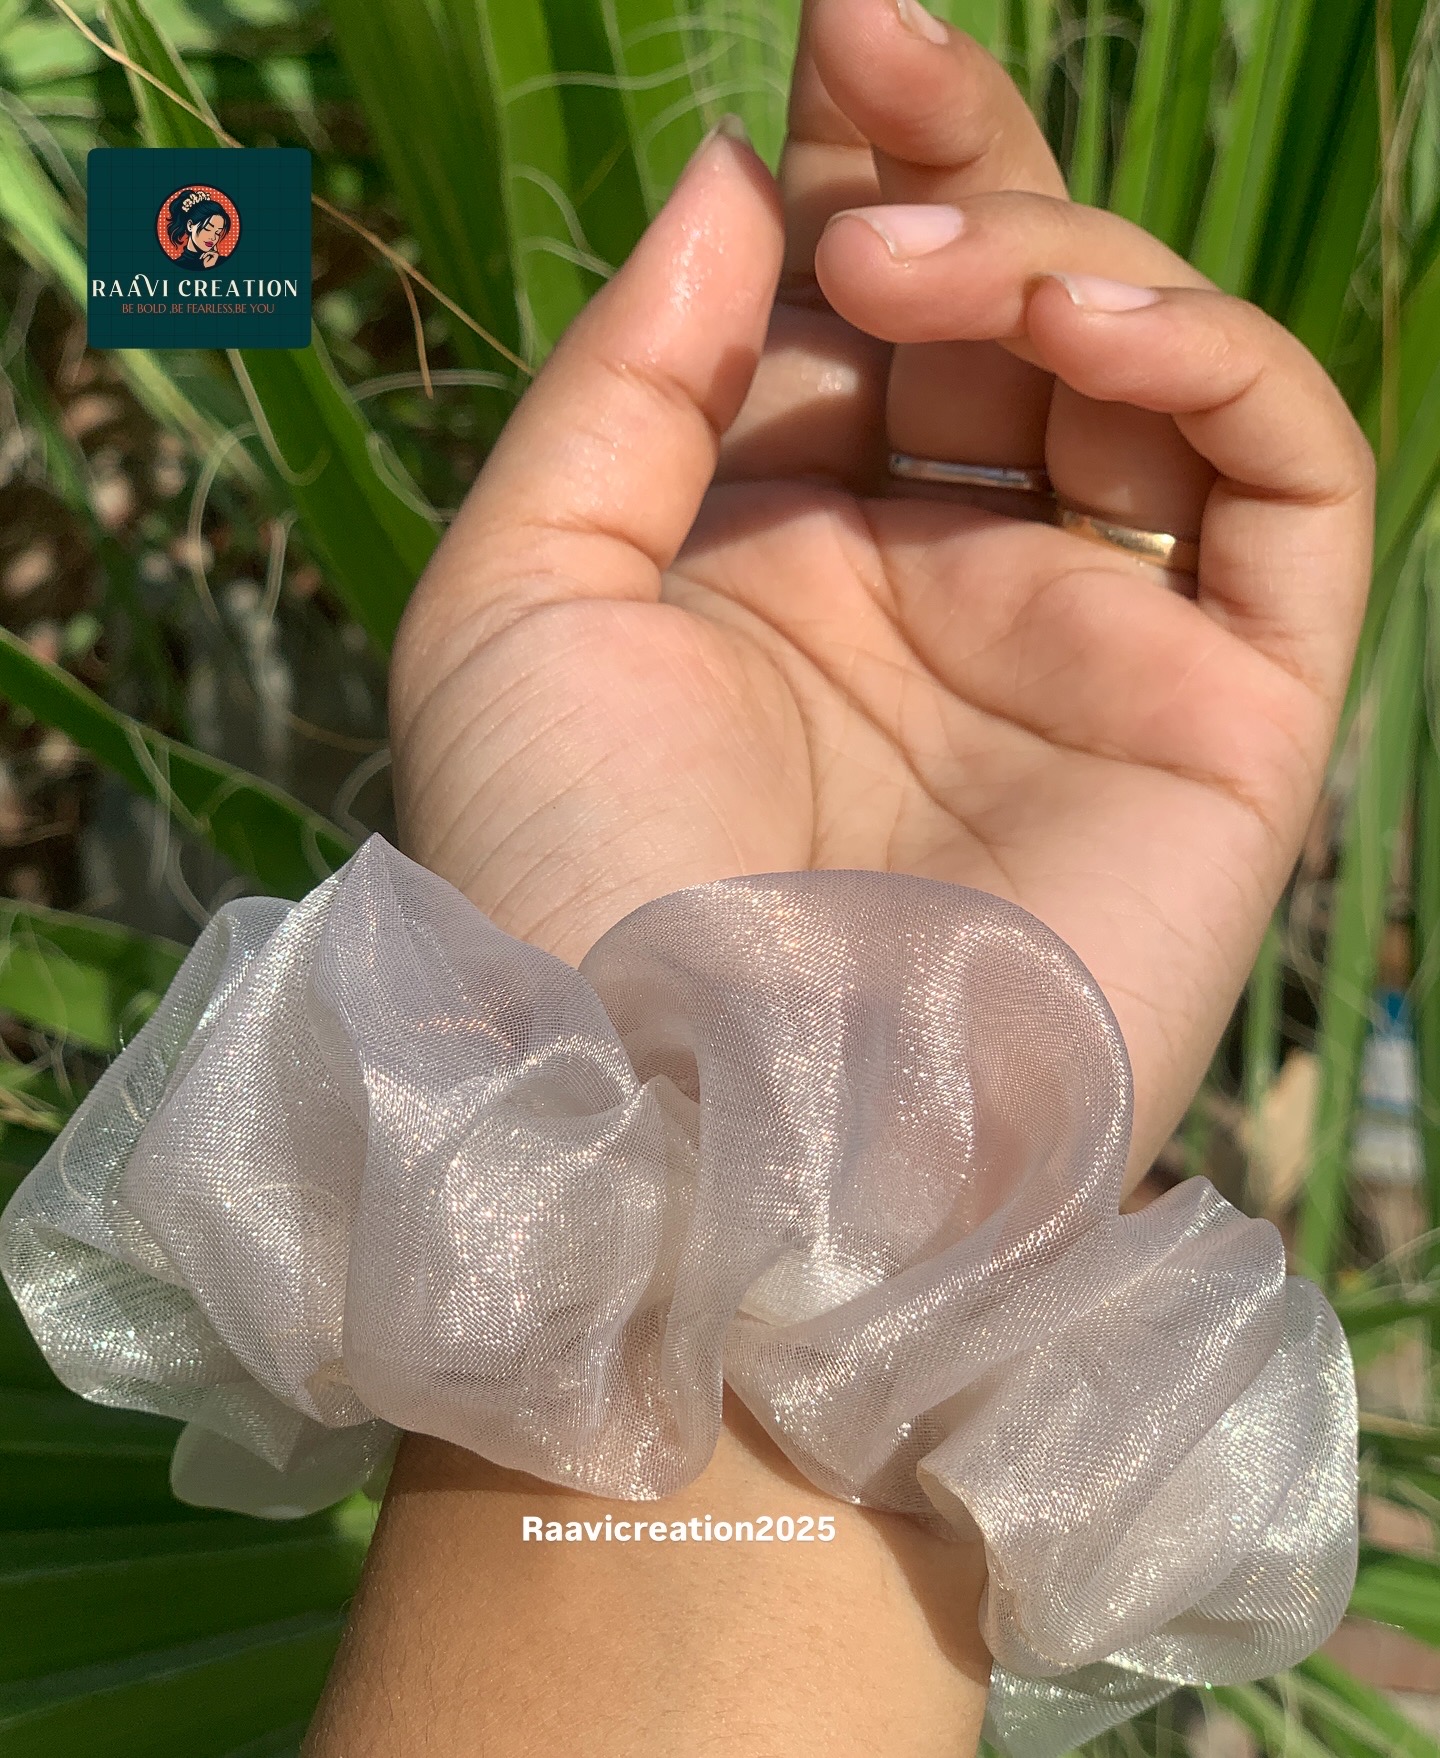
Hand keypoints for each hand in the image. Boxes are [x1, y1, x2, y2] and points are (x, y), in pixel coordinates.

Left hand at [390, 0, 1373, 1194]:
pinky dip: (1214, 363)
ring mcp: (1091, 652)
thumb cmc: (569, 896)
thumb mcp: (517, 606)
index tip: (822, 41)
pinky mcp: (1226, 721)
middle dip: (956, 162)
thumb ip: (625, 384)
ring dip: (1060, 254)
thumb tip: (741, 180)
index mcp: (780, 565)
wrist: (699, 1142)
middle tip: (878, 57)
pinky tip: (1082, 330)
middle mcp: (942, 594)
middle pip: (1009, 314)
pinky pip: (1287, 490)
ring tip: (931, 262)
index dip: (853, 165)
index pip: (858, 318)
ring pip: (1151, 374)